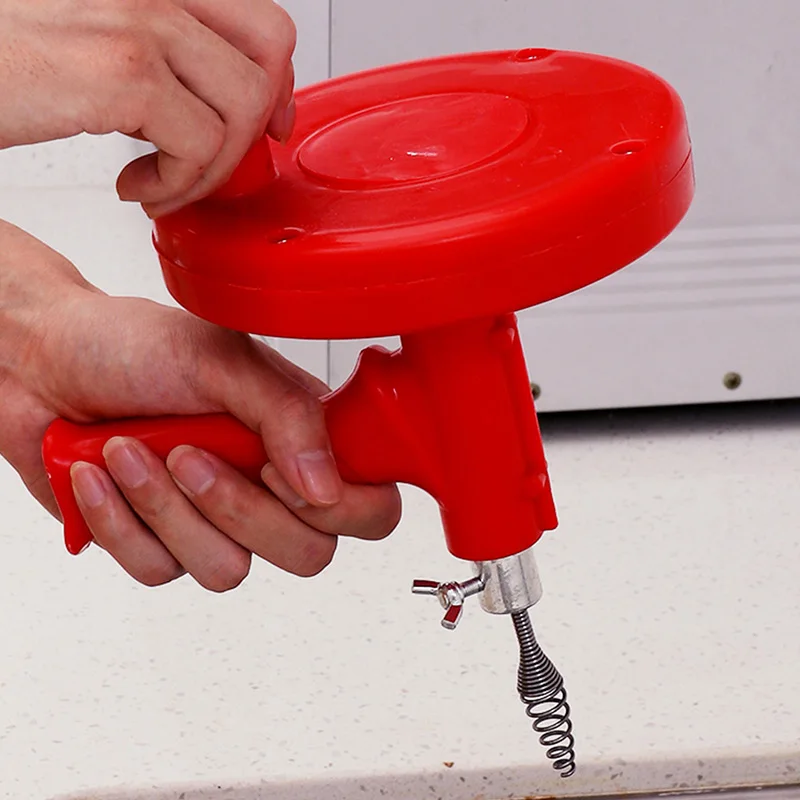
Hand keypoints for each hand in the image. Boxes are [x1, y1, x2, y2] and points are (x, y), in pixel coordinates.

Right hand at [0, 0, 295, 215]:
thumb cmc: (7, 60)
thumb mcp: (97, 36)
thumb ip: (167, 52)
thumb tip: (232, 94)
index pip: (260, 20)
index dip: (275, 82)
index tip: (264, 126)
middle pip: (271, 50)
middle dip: (256, 123)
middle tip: (218, 161)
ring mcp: (141, 22)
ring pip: (243, 109)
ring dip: (209, 168)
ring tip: (164, 185)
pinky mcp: (122, 73)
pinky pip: (201, 145)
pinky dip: (178, 186)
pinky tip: (136, 188)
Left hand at [0, 221, 400, 589]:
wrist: (40, 361)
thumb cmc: (130, 344)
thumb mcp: (220, 358)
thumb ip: (288, 415)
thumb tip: (327, 484)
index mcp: (300, 435)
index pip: (369, 504)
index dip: (340, 506)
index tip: (280, 467)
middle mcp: (266, 483)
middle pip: (307, 554)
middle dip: (239, 509)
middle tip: (192, 455)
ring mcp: (214, 519)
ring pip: (227, 569)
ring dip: (167, 509)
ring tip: (130, 451)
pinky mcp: (160, 542)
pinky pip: (158, 570)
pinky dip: (120, 521)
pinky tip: (99, 473)